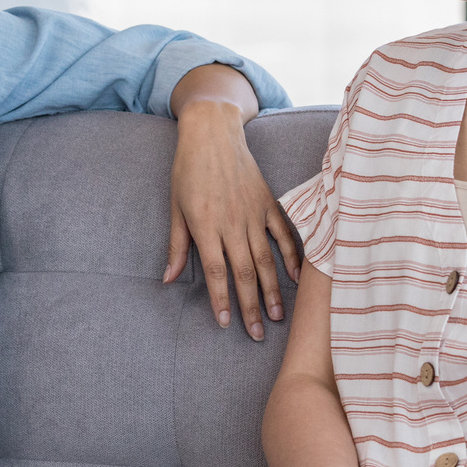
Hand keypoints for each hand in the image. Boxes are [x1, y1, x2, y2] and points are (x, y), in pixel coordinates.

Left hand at [166, 98, 301, 339]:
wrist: (212, 131)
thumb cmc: (187, 169)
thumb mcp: (175, 206)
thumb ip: (177, 245)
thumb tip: (169, 278)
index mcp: (205, 225)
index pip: (216, 272)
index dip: (221, 300)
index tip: (224, 323)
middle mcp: (232, 223)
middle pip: (244, 273)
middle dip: (250, 307)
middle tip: (257, 334)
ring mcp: (253, 213)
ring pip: (266, 260)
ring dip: (272, 291)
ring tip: (278, 316)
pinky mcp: (268, 202)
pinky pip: (284, 234)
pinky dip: (292, 256)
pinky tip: (296, 278)